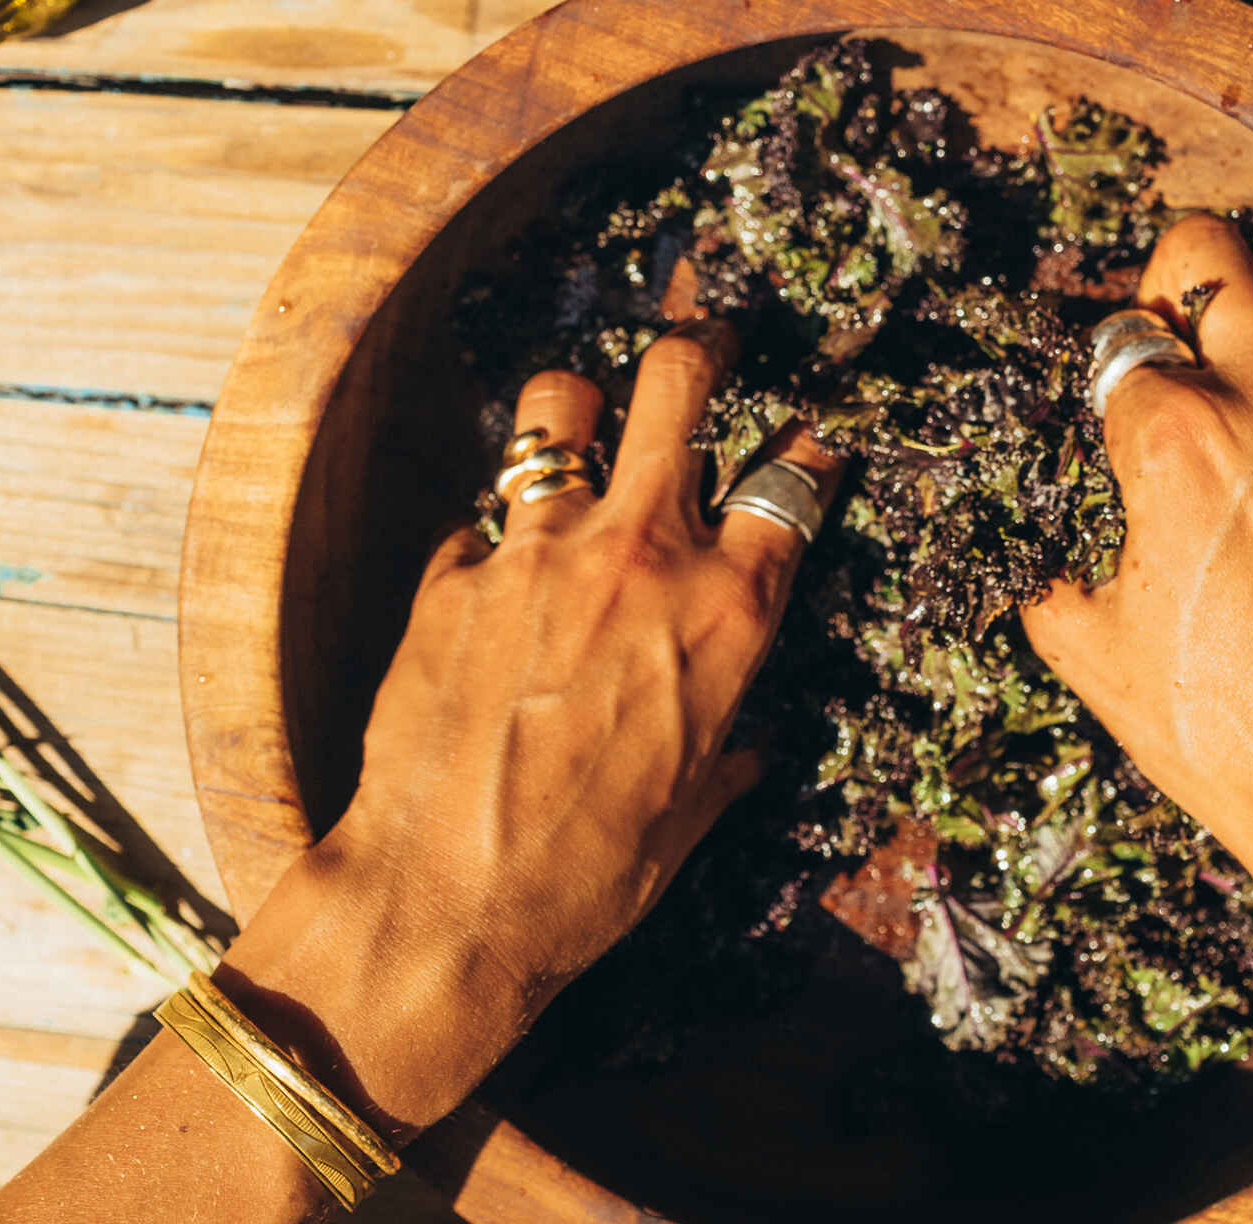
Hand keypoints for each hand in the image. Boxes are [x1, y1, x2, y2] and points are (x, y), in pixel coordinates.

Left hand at [0, 320, 831, 1223]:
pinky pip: (482, 516)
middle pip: (681, 385)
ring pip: (561, 405)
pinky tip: (492, 576)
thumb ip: (729, 748)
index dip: (808, 447)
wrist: (443, 902)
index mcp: (724, 614)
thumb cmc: (589, 879)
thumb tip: (747, 740)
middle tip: (706, 349)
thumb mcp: (694, 814)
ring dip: (578, 405)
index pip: (792, 481)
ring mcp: (536, 551)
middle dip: (702, 353)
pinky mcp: (451, 574)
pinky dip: (495, 534)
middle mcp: (638, 556)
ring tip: (578, 422)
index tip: (809, 437)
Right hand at [1024, 217, 1252, 1211]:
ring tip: (1251, 354)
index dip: (1105, 368)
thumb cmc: (1229, 727)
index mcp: (1175, 442)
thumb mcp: (1095, 656)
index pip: (1120, 339)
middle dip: (1174, 277)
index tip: (1107, 397)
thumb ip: (1051, 574)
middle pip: (1211, 250)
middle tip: (1169, 330)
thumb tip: (1038, 549)